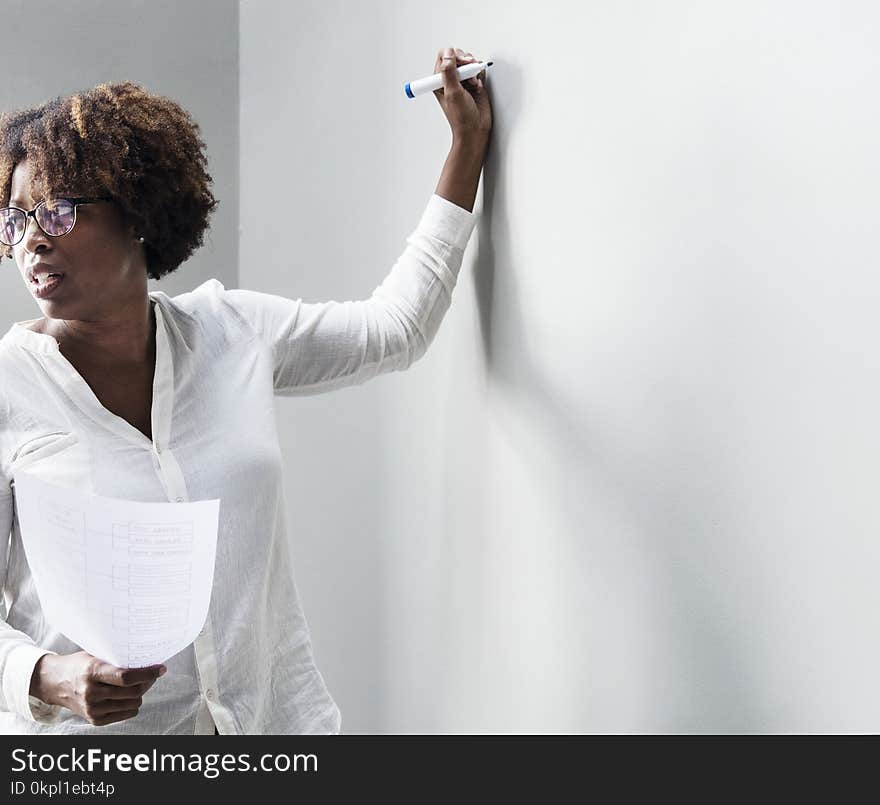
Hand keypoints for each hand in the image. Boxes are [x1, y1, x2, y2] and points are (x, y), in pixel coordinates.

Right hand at [30, 651, 165, 725]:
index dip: (147, 673)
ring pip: (133, 704)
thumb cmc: (80, 665)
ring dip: (140, 694)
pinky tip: (127, 695)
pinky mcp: (95, 720)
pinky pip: (126, 714)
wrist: (55, 683)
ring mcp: (92, 709)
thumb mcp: (95, 656)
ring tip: (137, 684)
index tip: (161, 668)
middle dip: (148, 682)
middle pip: (133, 692)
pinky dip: (131, 705)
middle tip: (151, 674)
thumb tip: (148, 660)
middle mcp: (92, 693)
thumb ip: (117, 660)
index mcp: (92, 672)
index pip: (126, 677)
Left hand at [433, 47, 492, 144]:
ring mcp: (462, 80)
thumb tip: (448, 54)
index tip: (460, 65)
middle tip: (469, 72)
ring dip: (473, 69)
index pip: (444, 57)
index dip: (453, 56)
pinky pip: (477, 69)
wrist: (475, 129)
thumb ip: (449, 72)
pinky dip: (479, 74)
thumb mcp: (452, 93)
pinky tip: (478, 86)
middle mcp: (450, 79)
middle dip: (465, 61)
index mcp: (439, 81)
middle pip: (457, 56)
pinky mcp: (474, 82)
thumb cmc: (461, 117)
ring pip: (468, 62)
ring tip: (473, 83)